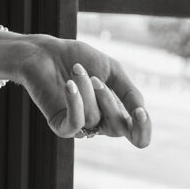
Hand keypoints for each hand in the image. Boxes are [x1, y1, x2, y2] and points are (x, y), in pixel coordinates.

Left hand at [15, 34, 150, 147]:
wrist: (46, 52)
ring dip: (86, 89)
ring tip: (76, 69)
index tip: (139, 111)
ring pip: (93, 118)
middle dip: (108, 99)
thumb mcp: (112, 70)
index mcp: (116, 113)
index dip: (143, 129)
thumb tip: (142, 112)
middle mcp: (100, 124)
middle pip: (118, 128)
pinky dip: (74, 102)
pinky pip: (74, 124)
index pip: (137, 136)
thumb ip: (129, 91)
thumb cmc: (79, 59)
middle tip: (94, 77)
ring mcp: (80, 126)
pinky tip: (68, 85)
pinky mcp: (60, 125)